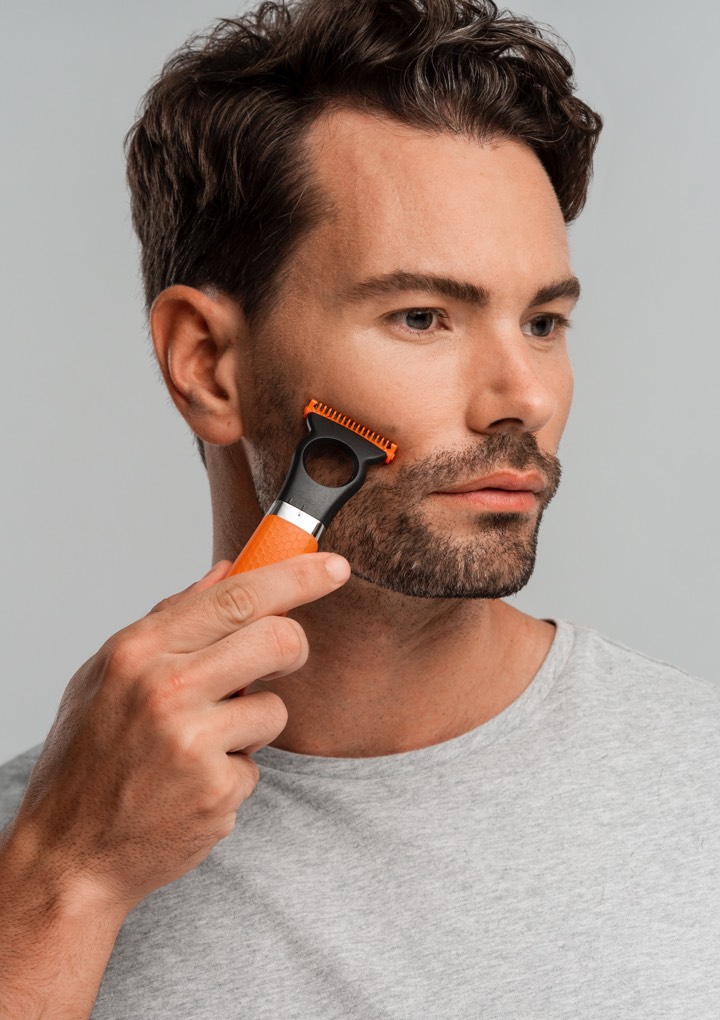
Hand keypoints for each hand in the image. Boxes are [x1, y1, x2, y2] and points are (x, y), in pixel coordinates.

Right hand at [6, 552, 349, 914]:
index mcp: (138, 652)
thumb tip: (224, 572)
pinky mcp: (216, 792)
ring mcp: (194, 744)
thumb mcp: (106, 674)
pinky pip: (256, 763)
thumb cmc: (87, 758)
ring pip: (274, 708)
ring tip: (204, 742)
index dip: (297, 575)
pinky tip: (192, 784)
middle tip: (284, 655)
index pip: (236, 596)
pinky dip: (233, 771)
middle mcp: (166, 691)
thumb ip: (169, 619)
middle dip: (293, 646)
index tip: (333, 568)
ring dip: (252, 723)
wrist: (68, 854)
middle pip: (277, 639)